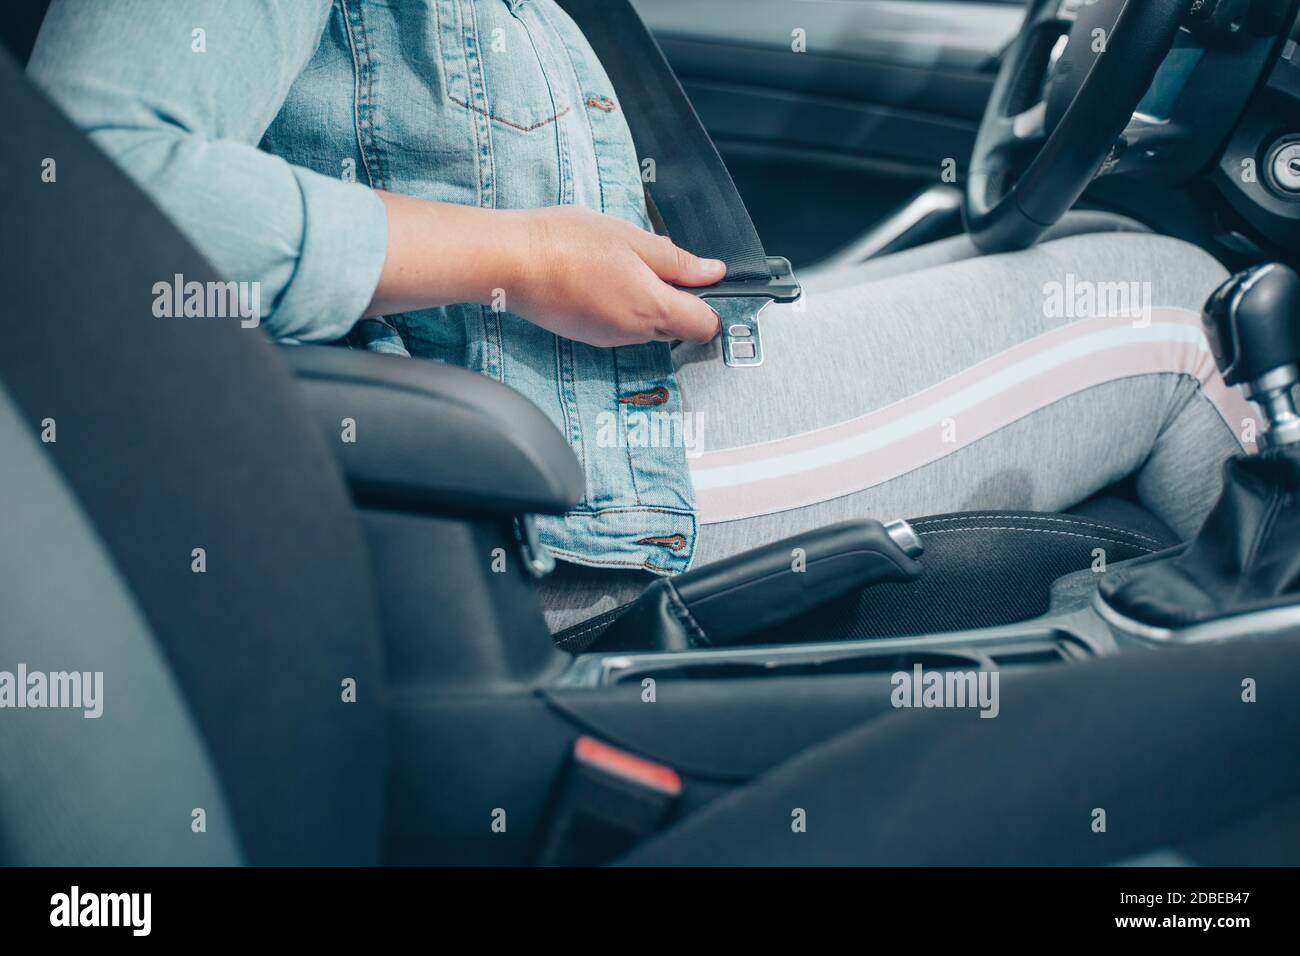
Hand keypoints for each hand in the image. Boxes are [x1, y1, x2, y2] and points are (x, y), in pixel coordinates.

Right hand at [509, 205, 724, 346]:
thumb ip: (677, 261)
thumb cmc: (566, 243)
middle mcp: (633, 332)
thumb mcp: (632, 239)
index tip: (703, 282)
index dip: (711, 305)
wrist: (512, 262)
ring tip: (620, 264)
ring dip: (645, 300)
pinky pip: (620, 325)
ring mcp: (608, 338)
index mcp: (651, 307)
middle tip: (655, 262)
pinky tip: (600, 277)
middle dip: (676, 299)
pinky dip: (620, 305)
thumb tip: (712, 272)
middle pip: (676, 327)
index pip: (705, 326)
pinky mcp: (588, 336)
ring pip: (646, 326)